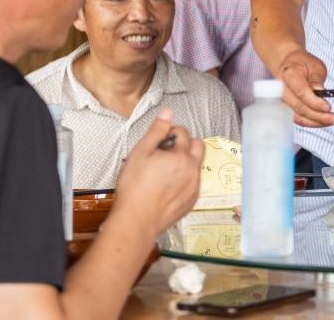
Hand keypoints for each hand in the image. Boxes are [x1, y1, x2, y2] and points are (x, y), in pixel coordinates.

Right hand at [113, 108, 204, 237]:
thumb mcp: (141, 152)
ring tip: (164, 171)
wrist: (136, 220)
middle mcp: (194, 170)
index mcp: (182, 156)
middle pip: (198, 146)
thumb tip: (168, 112)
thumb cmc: (135, 186)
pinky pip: (193, 182)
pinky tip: (167, 186)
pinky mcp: (192, 201)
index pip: (184, 133)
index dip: (170, 133)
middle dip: (185, 144)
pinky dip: (184, 179)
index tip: (159, 142)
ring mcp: (195, 187)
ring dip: (185, 162)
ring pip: (196, 165)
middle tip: (166, 152)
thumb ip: (157, 130)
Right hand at [277, 49, 333, 127]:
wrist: (290, 64)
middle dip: (319, 116)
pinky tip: (324, 122)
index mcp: (288, 74)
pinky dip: (313, 123)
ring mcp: (283, 101)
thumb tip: (321, 93)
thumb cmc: (302, 63)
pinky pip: (300, 120)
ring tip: (332, 121)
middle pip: (299, 108)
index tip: (328, 107)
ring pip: (299, 117)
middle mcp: (282, 90)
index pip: (301, 92)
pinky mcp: (287, 109)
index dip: (314, 102)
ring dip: (317, 122)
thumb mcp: (314, 65)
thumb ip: (317, 79)